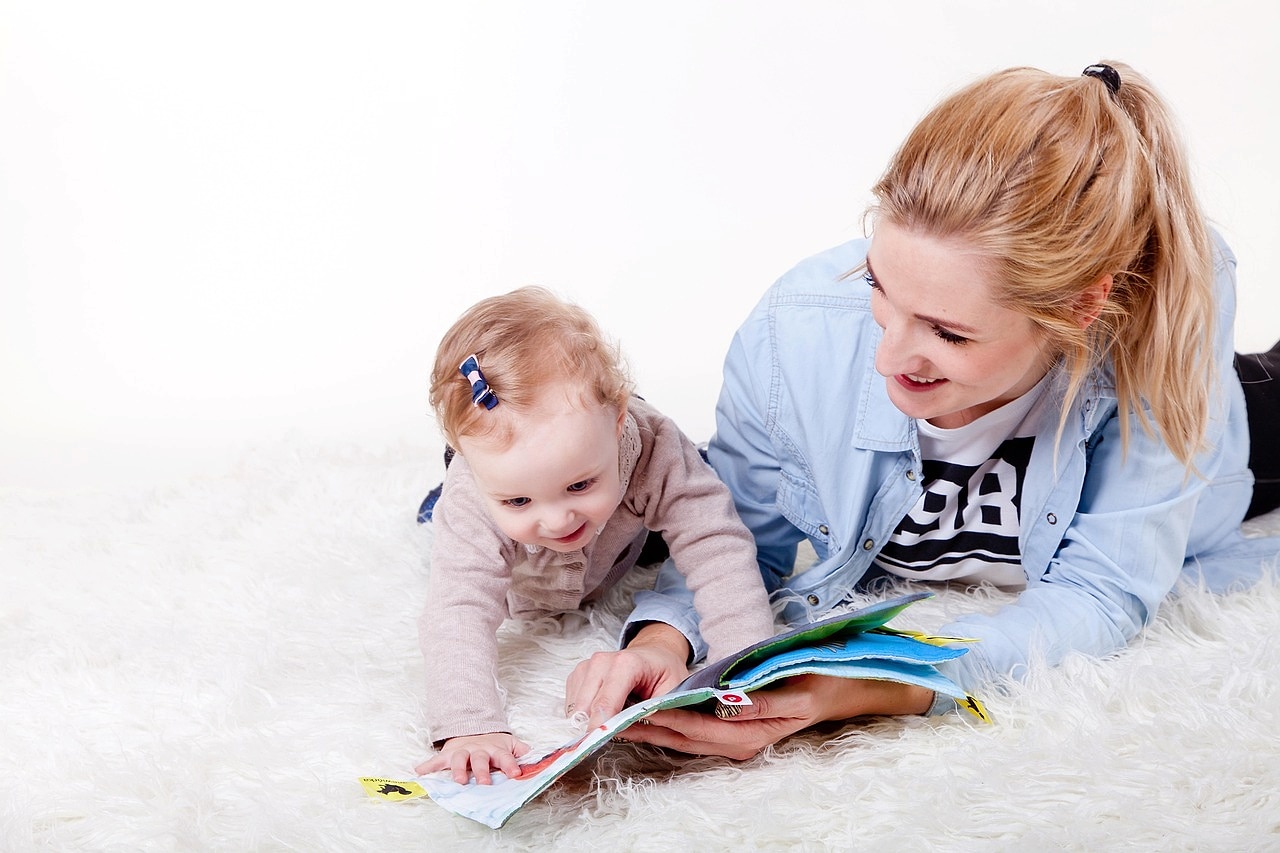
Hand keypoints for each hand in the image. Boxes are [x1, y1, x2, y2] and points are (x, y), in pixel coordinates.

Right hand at [414, 732, 529, 784]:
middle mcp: (478, 750)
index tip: (516, 773)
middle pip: (480, 760)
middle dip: (482, 771)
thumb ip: (522, 751)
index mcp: (495, 749)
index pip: (505, 757)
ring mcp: (462, 751)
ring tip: (458, 781)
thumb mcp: (510, 743)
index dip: (510, 764)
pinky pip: (436, 760)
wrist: (472, 728)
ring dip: (457, 770)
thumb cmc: (493, 743)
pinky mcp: (448, 753)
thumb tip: (537, 758)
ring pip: (459, 759)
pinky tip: (418, 771)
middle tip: (484, 783)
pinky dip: (427, 766)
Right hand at [564, 622, 690, 728]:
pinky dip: (584, 714)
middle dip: (595, 727)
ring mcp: (587, 666)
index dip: (600, 726)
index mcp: (627, 663)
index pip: (605, 702)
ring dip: (589, 721)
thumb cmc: (665, 673)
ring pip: (575, 708)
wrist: (655, 654)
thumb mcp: (671, 693)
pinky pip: (572, 704)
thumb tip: (623, 731)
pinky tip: (603, 712)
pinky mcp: (578, 674)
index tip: (599, 744)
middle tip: (612, 735)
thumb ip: (650, 712)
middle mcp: (602, 661)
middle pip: (585, 707)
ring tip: (613, 719)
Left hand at [619, 675, 933, 759]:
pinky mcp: (731, 731)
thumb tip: (726, 702)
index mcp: (752, 735)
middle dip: (648, 729)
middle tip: (612, 716)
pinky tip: (644, 714)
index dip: (667, 720)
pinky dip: (668, 724)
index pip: (698, 729)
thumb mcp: (792, 688)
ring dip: (652, 729)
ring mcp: (735, 740)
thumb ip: (758, 699)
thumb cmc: (815, 681)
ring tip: (617, 717)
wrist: (838, 688)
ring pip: (684, 738)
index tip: (638, 710)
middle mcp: (739, 744)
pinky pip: (692, 731)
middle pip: (683, 739)